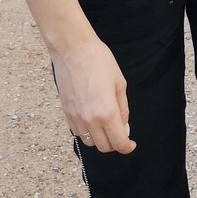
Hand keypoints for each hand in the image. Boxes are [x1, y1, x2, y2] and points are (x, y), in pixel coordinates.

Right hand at [54, 37, 135, 153]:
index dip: (127, 147)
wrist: (73, 50)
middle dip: (114, 144)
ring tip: (106, 126)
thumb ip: (123, 109)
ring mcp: (76, 118)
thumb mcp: (119, 84)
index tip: (131, 144)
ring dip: (99, 139)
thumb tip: (124, 127)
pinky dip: (86, 132)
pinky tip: (92, 119)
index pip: (118, 142)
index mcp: (107, 112)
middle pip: (103, 147)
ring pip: (89, 142)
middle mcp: (90, 120)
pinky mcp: (66, 113)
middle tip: (120, 132)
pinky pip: (77, 132)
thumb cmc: (99, 62)